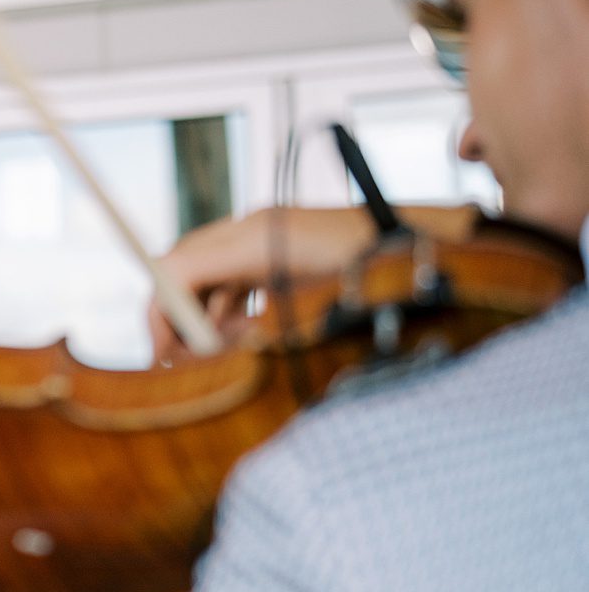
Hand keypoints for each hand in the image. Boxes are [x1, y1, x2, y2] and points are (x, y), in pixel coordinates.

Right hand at [147, 205, 478, 359]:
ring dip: (206, 319)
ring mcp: (269, 234)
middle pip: (184, 268)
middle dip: (176, 318)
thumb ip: (236, 334)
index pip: (173, 269)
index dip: (159, 316)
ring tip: (231, 354)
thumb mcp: (295, 318)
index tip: (165, 360)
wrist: (431, 256)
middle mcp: (254, 228)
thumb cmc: (371, 287)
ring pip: (209, 277)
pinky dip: (231, 310)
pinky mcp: (285, 247)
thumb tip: (191, 358)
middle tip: (184, 364)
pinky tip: (251, 337)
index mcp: (254, 237)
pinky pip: (237, 278)